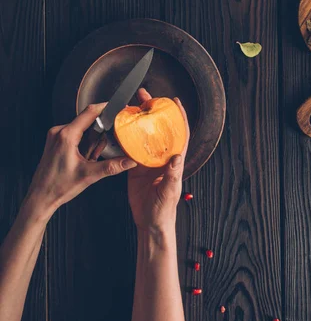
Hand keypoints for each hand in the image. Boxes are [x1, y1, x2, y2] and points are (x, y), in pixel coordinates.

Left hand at [26, 104, 136, 221]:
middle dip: (97, 135)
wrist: (40, 197)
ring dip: (89, 141)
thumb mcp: (89, 175)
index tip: (116, 107)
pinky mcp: (55, 141)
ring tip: (87, 159)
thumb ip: (112, 166)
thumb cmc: (58, 187)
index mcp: (67, 136)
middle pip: (87, 121)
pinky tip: (81, 158)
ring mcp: (55, 135)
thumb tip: (129, 161)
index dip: (105, 107)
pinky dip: (82, 143)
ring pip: (81, 128)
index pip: (90, 112)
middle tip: (95, 153)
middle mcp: (59, 132)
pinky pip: (74, 133)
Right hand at [127, 89, 189, 235]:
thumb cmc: (164, 209)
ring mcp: (148, 160)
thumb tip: (177, 157)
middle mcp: (162, 156)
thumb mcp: (169, 191)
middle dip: (154, 111)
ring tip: (131, 105)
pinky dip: (125, 137)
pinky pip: (130, 148)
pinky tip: (120, 127)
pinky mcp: (135, 167)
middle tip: (144, 96)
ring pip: (144, 134)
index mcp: (173, 160)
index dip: (179, 116)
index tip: (175, 101)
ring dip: (139, 120)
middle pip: (159, 128)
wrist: (150, 224)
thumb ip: (173, 174)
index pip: (180, 133)